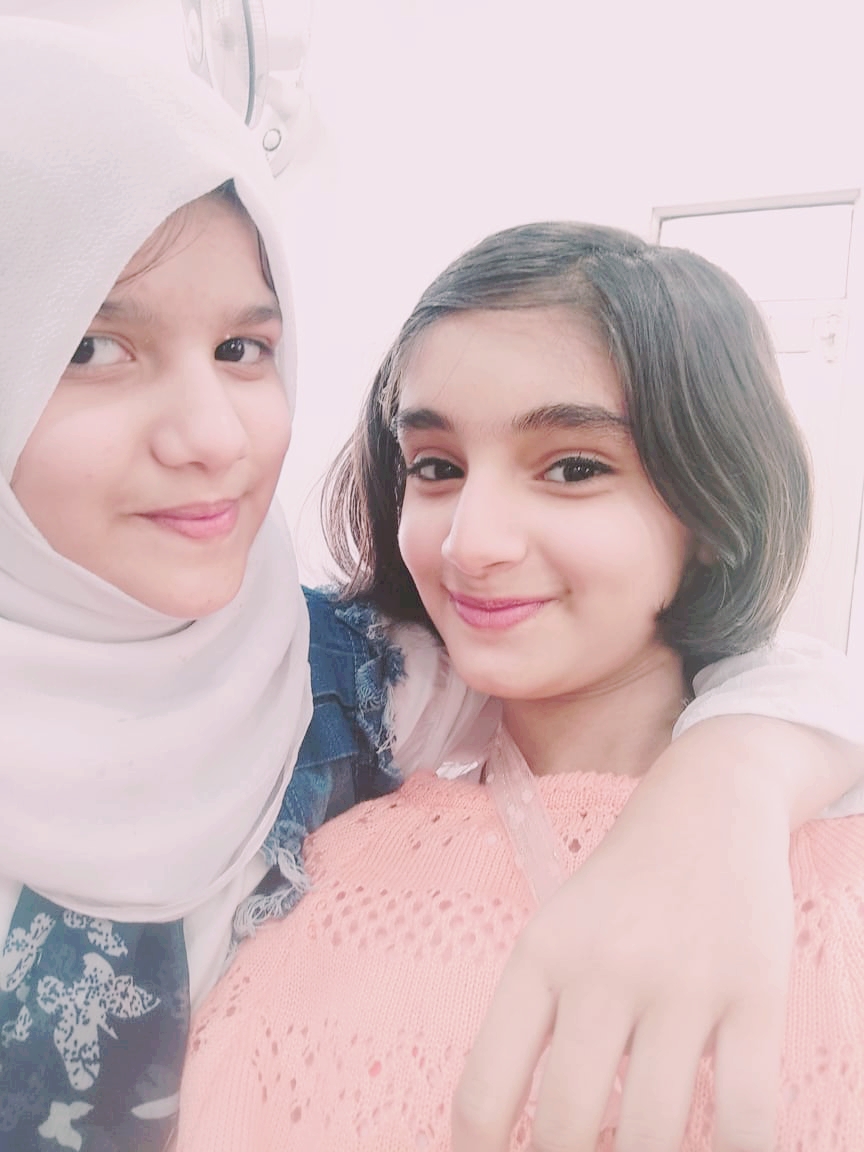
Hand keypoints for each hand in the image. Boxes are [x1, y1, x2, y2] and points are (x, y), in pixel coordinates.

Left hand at [452, 719, 799, 1151]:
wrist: (709, 801)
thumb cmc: (625, 882)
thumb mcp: (558, 928)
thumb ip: (538, 1016)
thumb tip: (528, 1126)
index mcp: (540, 955)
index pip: (485, 1085)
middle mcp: (601, 968)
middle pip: (564, 1123)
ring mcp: (680, 981)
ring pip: (650, 1135)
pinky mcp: (755, 992)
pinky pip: (746, 1116)